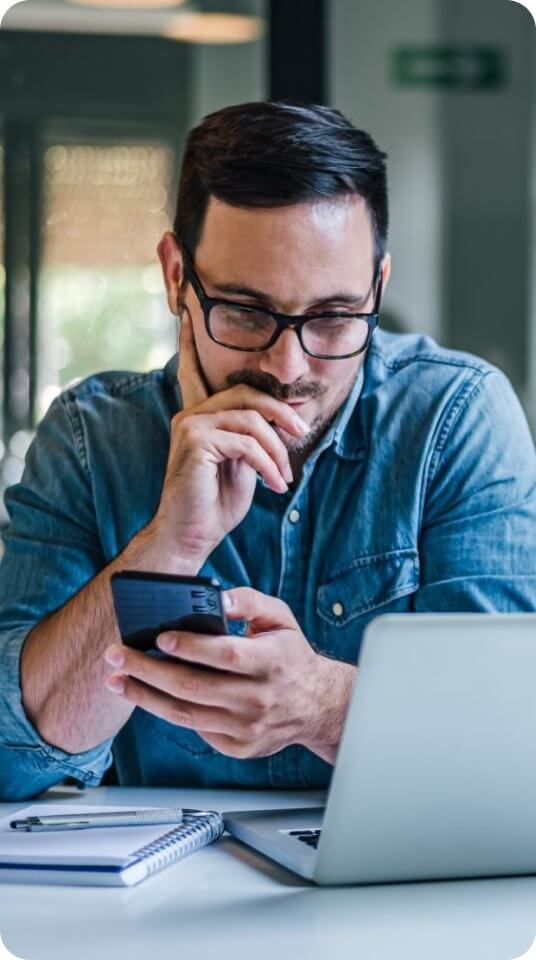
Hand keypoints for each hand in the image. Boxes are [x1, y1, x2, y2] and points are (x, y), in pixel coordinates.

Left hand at [104, 587, 354, 763]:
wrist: (316, 705)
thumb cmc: (290, 655)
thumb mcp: (280, 618)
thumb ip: (249, 601)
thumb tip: (217, 598)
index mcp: (272, 662)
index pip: (227, 655)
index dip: (192, 647)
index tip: (160, 637)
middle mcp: (259, 698)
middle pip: (195, 686)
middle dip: (148, 670)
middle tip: (118, 655)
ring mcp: (247, 727)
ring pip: (186, 713)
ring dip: (145, 696)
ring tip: (117, 679)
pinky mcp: (237, 746)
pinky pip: (194, 728)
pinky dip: (167, 711)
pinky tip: (147, 695)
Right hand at [146, 312, 309, 569]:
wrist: (191, 535)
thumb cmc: (216, 504)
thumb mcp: (242, 465)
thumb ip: (251, 438)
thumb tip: (280, 422)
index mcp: (199, 416)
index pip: (196, 373)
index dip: (190, 344)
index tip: (189, 313)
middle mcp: (191, 415)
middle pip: (247, 394)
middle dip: (280, 413)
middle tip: (300, 434)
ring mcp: (190, 425)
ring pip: (251, 420)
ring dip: (276, 450)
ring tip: (282, 477)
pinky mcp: (195, 441)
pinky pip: (246, 443)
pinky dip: (267, 464)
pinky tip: (273, 484)